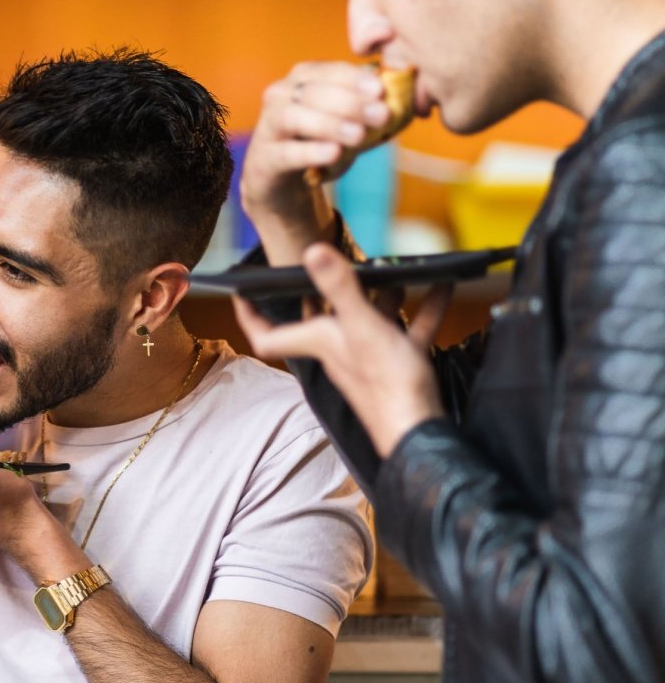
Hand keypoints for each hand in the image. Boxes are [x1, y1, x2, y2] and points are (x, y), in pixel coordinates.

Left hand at [233, 243, 449, 455]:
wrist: (420, 432)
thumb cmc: (386, 384)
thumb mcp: (361, 325)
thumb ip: (339, 288)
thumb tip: (312, 251)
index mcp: (318, 342)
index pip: (267, 334)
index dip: (249, 314)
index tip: (241, 291)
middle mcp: (337, 351)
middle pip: (319, 320)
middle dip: (322, 293)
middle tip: (327, 264)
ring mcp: (368, 359)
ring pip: (368, 321)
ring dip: (380, 296)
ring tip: (394, 271)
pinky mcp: (399, 366)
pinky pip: (408, 332)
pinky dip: (423, 310)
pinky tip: (442, 287)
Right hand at [241, 61, 393, 236]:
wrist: (281, 181)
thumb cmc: (318, 142)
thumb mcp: (345, 121)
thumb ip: (367, 107)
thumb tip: (402, 97)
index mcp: (303, 78)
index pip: (328, 70)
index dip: (354, 78)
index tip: (380, 90)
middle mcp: (280, 95)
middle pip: (312, 92)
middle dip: (350, 102)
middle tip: (380, 115)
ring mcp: (268, 126)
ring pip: (294, 117)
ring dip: (329, 123)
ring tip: (358, 135)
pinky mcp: (264, 158)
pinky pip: (286, 152)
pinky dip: (311, 151)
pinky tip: (333, 153)